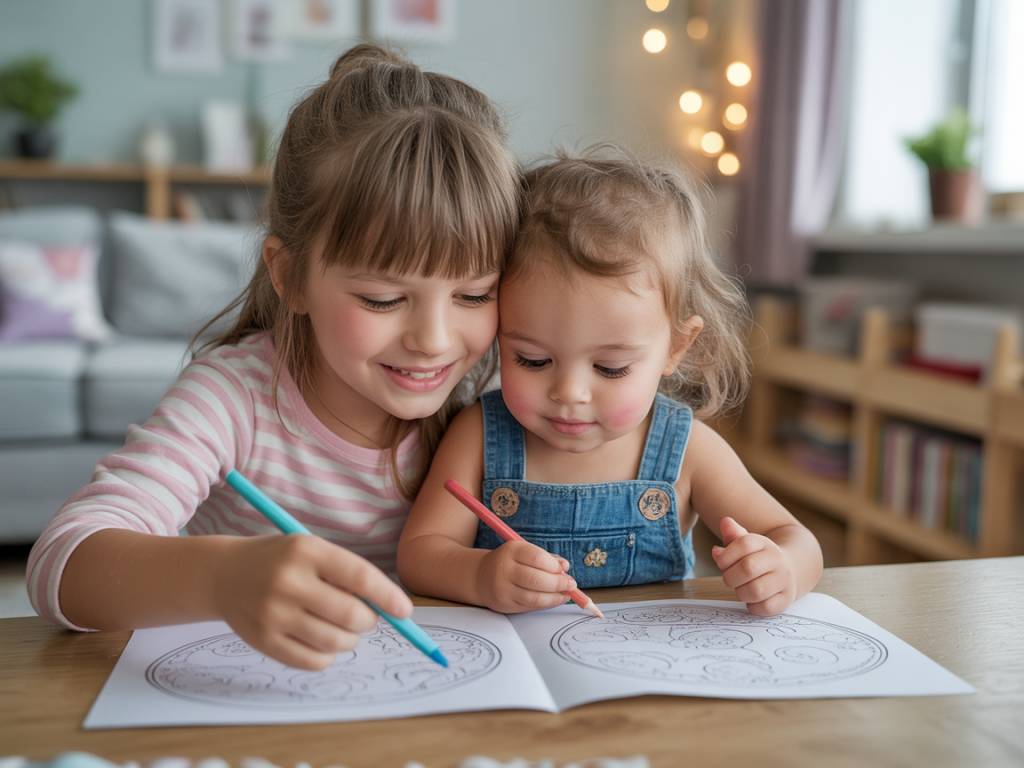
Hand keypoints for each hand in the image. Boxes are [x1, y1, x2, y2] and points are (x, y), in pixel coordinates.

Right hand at [213, 535, 412, 669]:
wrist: (224, 573)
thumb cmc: (282, 561)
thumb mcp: (312, 551)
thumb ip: (347, 575)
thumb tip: (391, 608)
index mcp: (306, 551)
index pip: (359, 577)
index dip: (388, 596)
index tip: (405, 610)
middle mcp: (288, 581)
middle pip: (350, 615)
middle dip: (369, 621)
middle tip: (366, 618)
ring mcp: (272, 614)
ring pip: (335, 642)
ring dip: (350, 640)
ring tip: (343, 628)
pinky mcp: (262, 641)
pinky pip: (313, 661)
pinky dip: (328, 656)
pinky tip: (321, 641)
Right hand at [477, 540, 575, 613]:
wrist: (480, 576)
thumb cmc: (510, 562)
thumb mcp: (524, 552)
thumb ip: (546, 558)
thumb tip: (565, 567)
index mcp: (511, 551)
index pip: (537, 558)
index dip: (554, 566)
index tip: (565, 570)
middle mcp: (504, 569)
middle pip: (536, 579)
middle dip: (558, 583)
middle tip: (571, 584)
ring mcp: (503, 589)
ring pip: (534, 597)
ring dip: (555, 597)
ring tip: (566, 594)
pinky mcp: (504, 604)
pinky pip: (529, 606)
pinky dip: (546, 604)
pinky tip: (555, 599)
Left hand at [711, 517, 796, 615]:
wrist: (791, 568)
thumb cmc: (758, 557)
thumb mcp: (746, 543)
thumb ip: (733, 535)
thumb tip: (725, 523)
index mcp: (764, 543)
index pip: (743, 543)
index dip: (725, 555)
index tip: (720, 561)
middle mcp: (777, 560)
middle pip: (748, 568)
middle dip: (730, 577)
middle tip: (729, 579)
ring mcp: (784, 580)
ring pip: (756, 590)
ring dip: (740, 593)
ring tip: (741, 589)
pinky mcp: (786, 599)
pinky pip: (765, 608)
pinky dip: (753, 606)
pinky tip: (752, 600)